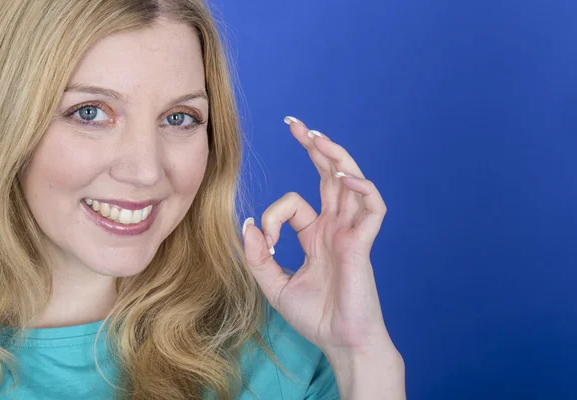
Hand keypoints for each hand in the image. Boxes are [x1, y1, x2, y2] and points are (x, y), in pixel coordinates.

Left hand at [242, 116, 397, 357]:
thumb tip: (248, 223)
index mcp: (316, 235)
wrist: (341, 342)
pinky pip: (372, 207)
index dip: (273, 217)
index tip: (266, 244)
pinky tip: (343, 176)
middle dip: (314, 148)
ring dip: (335, 156)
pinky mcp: (364, 243)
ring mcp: (351, 232)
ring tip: (316, 136)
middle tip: (296, 124)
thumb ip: (258, 256)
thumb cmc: (314, 316)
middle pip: (328, 176)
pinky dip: (362, 188)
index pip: (294, 204)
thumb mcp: (274, 284)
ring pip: (350, 182)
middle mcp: (335, 227)